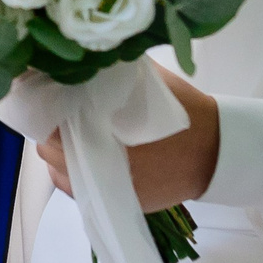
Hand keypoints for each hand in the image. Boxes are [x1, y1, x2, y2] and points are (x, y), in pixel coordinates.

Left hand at [36, 70, 218, 211]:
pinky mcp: (117, 203)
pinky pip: (79, 190)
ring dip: (61, 154)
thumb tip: (78, 60)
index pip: (49, 125)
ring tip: (75, 136)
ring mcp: (106, 191)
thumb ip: (111, 73)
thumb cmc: (182, 113)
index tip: (50, 97)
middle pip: (48, 150)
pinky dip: (75, 173)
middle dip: (51, 131)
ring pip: (59, 173)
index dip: (46, 109)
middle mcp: (96, 169)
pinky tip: (88, 156)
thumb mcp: (148, 81)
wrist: (216, 151)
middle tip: (63, 115)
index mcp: (101, 134)